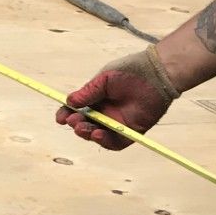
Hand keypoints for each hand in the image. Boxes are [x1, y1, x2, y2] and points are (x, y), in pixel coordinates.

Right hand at [55, 46, 179, 152]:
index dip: (67, 115)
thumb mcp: (103, 80)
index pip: (78, 110)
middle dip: (76, 125)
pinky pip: (116, 143)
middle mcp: (106, 113)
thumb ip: (88, 92)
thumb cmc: (130, 71)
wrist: (156, 74)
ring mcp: (118, 124)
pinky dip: (105, 141)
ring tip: (82, 128)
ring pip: (98, 135)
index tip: (60, 118)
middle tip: (73, 121)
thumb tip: (68, 102)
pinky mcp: (132, 132)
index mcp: (97, 99)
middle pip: (86, 125)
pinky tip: (98, 134)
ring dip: (87, 134)